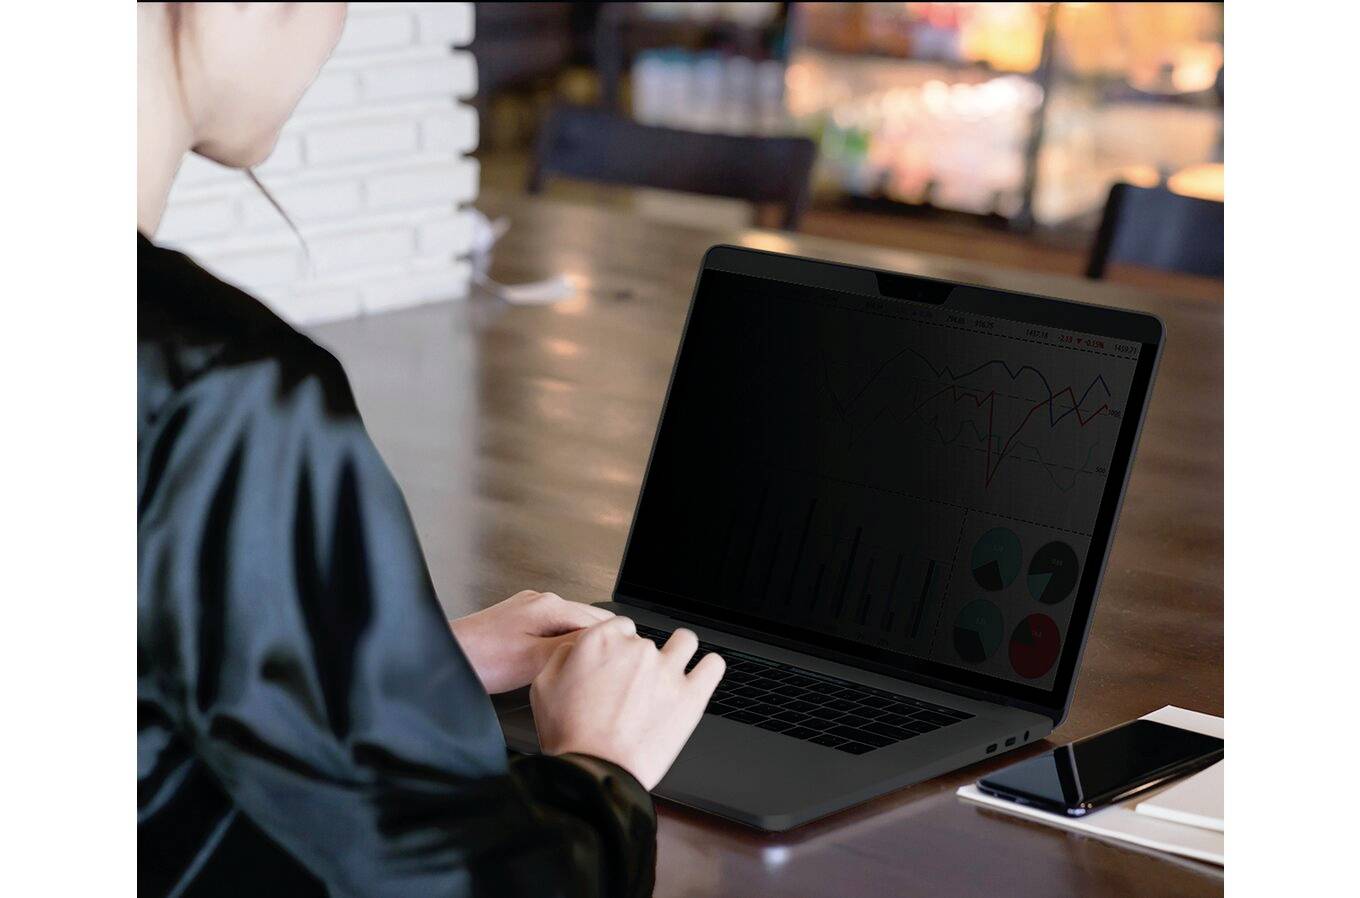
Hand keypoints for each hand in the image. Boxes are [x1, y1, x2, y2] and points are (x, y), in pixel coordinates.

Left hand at [450, 590, 612, 693]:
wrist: (445, 657)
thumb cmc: (482, 660)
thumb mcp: (535, 660)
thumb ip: (572, 649)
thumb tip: (602, 645)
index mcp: (550, 606)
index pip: (600, 620)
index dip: (614, 643)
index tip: (624, 662)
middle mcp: (542, 601)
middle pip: (587, 620)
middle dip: (601, 642)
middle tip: (612, 670)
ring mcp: (529, 609)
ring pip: (570, 626)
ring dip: (581, 645)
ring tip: (589, 670)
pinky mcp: (518, 621)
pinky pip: (552, 630)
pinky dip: (563, 645)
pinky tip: (562, 664)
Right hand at [530, 617, 724, 789]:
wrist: (594, 774)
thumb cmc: (569, 736)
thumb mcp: (544, 686)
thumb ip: (564, 655)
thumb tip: (578, 647)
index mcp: (602, 641)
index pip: (621, 626)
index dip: (618, 646)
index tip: (618, 664)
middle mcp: (637, 649)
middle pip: (648, 639)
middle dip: (641, 659)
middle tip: (633, 687)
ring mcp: (668, 670)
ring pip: (685, 642)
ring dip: (679, 652)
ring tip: (671, 672)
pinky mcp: (692, 695)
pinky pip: (714, 666)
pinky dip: (709, 668)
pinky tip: (700, 677)